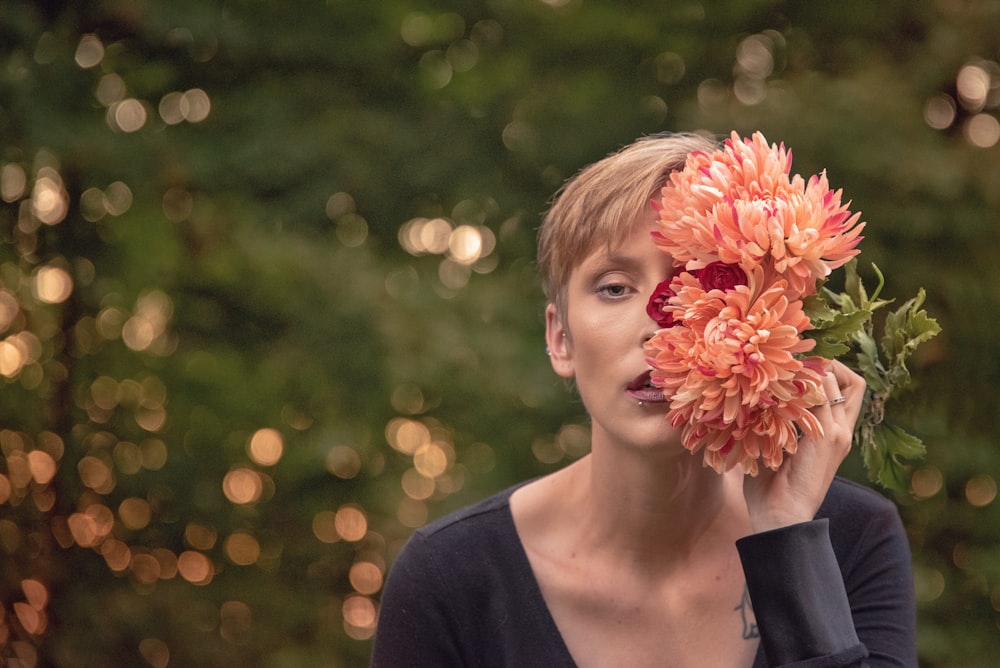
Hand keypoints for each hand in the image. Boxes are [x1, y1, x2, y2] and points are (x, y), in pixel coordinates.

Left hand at [742, 359, 865, 532]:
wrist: (780, 519)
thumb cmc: (770, 487)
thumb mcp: (775, 447)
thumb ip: (777, 422)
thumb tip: (756, 397)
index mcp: (833, 432)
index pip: (846, 388)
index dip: (826, 370)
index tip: (794, 367)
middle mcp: (841, 430)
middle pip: (852, 381)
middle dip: (826, 364)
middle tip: (792, 365)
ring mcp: (837, 434)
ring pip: (834, 383)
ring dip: (806, 371)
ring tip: (778, 373)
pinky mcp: (827, 438)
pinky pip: (818, 397)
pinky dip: (798, 386)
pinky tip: (771, 389)